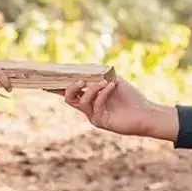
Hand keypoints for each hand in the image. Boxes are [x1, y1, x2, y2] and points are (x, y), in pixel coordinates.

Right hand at [61, 78, 177, 139]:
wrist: (145, 112)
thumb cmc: (130, 97)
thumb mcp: (113, 81)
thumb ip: (99, 75)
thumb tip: (85, 69)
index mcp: (89, 97)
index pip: (70, 91)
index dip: (57, 87)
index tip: (46, 80)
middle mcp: (88, 108)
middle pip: (69, 98)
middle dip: (71, 87)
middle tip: (81, 81)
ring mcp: (93, 116)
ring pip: (81, 101)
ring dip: (92, 89)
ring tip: (104, 82)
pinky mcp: (100, 122)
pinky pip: (96, 104)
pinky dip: (103, 93)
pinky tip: (111, 86)